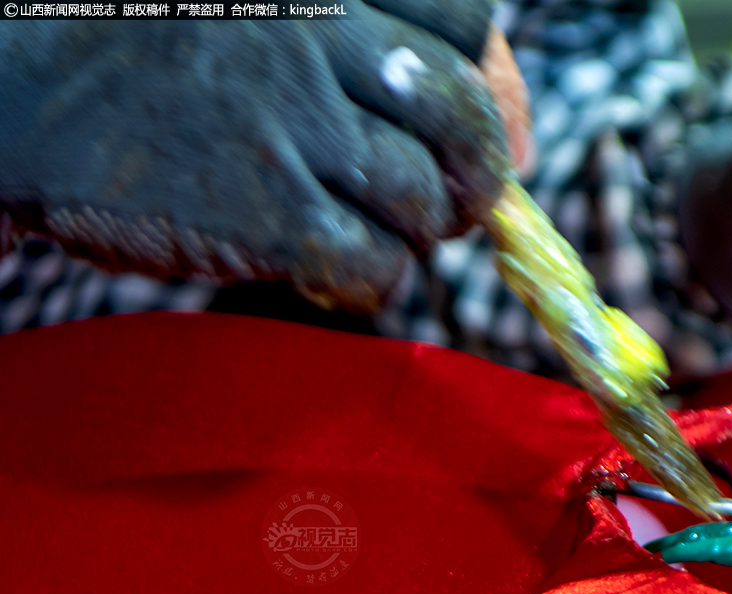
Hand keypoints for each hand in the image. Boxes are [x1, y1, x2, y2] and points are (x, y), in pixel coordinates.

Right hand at [0, 8, 527, 312]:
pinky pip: (372, 266)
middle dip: (472, 173)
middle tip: (440, 197)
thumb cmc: (157, 45)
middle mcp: (321, 38)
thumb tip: (528, 132)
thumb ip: (395, 43)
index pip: (466, 25)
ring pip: (424, 200)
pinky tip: (322, 263)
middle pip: (466, 117)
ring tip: (355, 222)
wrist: (12, 84)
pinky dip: (366, 279)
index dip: (472, 83)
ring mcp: (295, 125)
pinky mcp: (266, 210)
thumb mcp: (279, 11)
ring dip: (409, 229)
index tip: (440, 119)